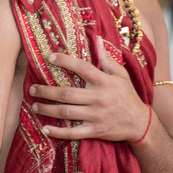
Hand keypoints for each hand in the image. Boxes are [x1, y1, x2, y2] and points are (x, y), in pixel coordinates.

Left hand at [30, 38, 154, 142]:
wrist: (140, 122)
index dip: (65, 61)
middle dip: (45, 91)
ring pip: (65, 112)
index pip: (82, 68)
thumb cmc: (128, 96)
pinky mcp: (96, 130)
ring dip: (47, 110)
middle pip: (66, 93)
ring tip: (35, 106)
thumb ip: (107, 59)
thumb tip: (98, 39)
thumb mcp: (121, 75)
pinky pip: (73, 133)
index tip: (49, 57)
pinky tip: (45, 129)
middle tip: (32, 89)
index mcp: (104, 82)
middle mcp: (99, 98)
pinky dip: (58, 132)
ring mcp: (97, 115)